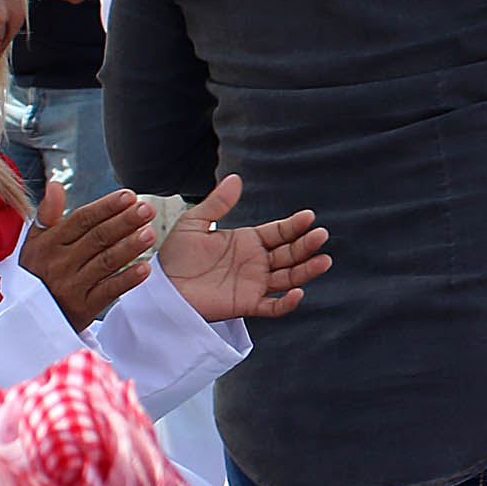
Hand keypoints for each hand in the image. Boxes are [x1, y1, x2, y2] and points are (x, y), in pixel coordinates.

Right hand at [17, 183, 154, 331]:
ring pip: (105, 262)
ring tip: (150, 233)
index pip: (81, 220)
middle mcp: (60, 263)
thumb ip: (47, 213)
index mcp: (49, 243)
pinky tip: (145, 268)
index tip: (129, 195)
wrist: (24, 318)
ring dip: (130, 247)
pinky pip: (108, 291)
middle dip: (124, 221)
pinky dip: (127, 280)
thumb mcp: (33, 242)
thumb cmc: (35, 272)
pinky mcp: (83, 308)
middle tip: (147, 209)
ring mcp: (72, 286)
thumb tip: (55, 184)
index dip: (106, 207)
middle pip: (97, 238)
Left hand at [157, 175, 331, 321]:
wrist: (162, 288)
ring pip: (288, 277)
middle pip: (289, 254)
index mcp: (248, 241)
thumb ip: (217, 203)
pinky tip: (298, 292)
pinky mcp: (247, 304)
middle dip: (306, 245)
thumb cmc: (175, 256)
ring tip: (324, 261)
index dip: (295, 226)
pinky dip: (287, 302)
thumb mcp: (194, 223)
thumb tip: (236, 178)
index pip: (279, 232)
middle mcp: (256, 262)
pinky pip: (272, 306)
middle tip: (320, 235)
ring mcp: (254, 284)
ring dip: (307, 270)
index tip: (308, 217)